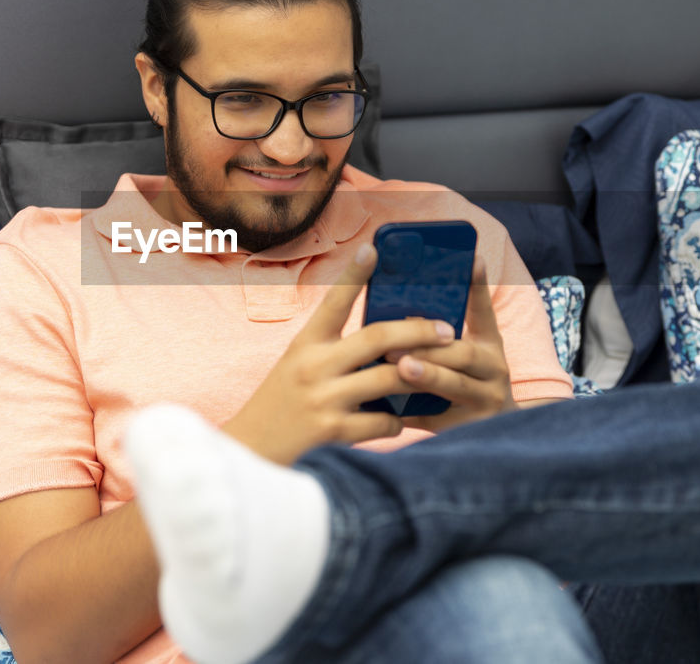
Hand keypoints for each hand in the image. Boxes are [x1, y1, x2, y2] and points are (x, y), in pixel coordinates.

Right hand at [223, 243, 456, 463]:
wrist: (251, 451)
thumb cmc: (282, 403)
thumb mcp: (298, 365)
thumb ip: (333, 351)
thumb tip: (387, 342)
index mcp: (305, 344)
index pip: (333, 301)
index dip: (354, 274)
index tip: (374, 248)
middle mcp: (313, 366)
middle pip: (377, 337)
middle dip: (418, 331)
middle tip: (448, 330)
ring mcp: (323, 399)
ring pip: (388, 379)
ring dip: (418, 377)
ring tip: (436, 376)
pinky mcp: (331, 432)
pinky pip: (381, 422)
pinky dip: (396, 421)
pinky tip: (397, 420)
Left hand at [391, 254, 514, 432]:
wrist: (500, 439)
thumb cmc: (464, 388)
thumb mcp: (461, 360)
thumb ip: (437, 340)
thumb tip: (392, 312)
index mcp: (488, 346)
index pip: (483, 312)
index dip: (478, 286)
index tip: (471, 258)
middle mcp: (494, 370)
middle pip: (464, 352)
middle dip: (430, 345)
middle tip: (396, 341)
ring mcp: (487, 400)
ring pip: (456, 385)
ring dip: (427, 374)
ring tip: (401, 368)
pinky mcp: (472, 428)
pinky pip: (439, 419)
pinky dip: (414, 413)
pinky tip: (390, 410)